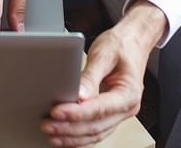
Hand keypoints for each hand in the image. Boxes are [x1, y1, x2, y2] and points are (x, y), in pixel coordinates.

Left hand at [41, 3, 164, 146]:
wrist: (134, 41)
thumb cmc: (122, 45)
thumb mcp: (104, 55)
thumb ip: (90, 76)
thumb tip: (78, 95)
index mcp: (129, 93)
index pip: (99, 109)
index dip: (76, 113)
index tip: (56, 111)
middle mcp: (127, 108)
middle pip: (96, 126)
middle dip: (69, 128)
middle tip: (47, 125)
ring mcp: (120, 114)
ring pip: (95, 133)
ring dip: (72, 137)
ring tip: (52, 134)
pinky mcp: (111, 114)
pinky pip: (96, 131)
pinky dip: (80, 137)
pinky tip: (65, 138)